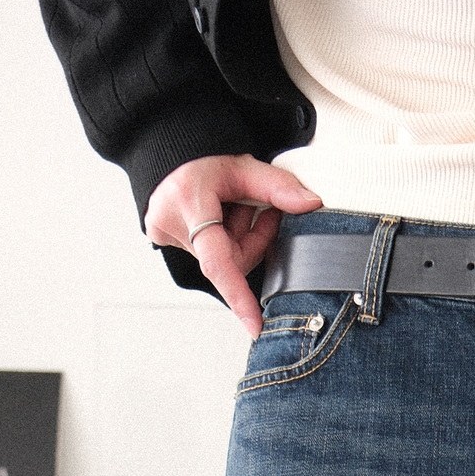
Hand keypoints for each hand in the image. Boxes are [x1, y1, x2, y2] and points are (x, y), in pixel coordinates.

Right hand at [144, 154, 322, 334]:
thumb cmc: (206, 157)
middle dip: (253, 239)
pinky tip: (218, 215)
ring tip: (232, 206)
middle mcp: (171, 221)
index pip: (218, 260)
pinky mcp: (162, 239)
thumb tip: (312, 204)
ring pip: (222, 259)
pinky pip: (208, 254)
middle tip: (259, 209)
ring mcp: (163, 233)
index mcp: (190, 200)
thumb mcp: (244, 166)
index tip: (254, 325)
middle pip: (231, 259)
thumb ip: (279, 186)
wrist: (170, 150)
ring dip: (237, 237)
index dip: (239, 295)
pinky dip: (221, 237)